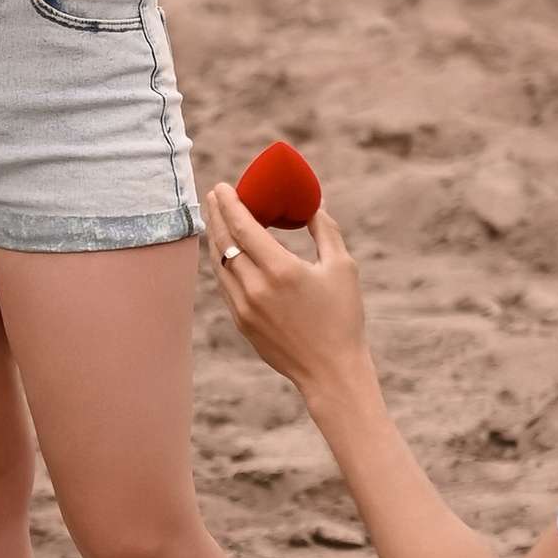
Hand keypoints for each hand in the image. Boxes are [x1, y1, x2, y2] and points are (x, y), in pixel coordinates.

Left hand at [204, 181, 371, 404]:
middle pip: (223, 242)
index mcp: (281, 270)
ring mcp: (244, 307)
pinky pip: (224, 284)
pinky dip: (222, 263)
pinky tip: (226, 252)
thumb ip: (325, 231)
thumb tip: (313, 204)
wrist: (331, 371)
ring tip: (216, 218)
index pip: (243, 227)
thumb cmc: (342, 318)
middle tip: (214, 195)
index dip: (230, 204)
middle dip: (216, 214)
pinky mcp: (241, 322)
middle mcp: (256, 287)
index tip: (223, 187)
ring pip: (219, 264)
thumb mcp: (343, 268)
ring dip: (215, 237)